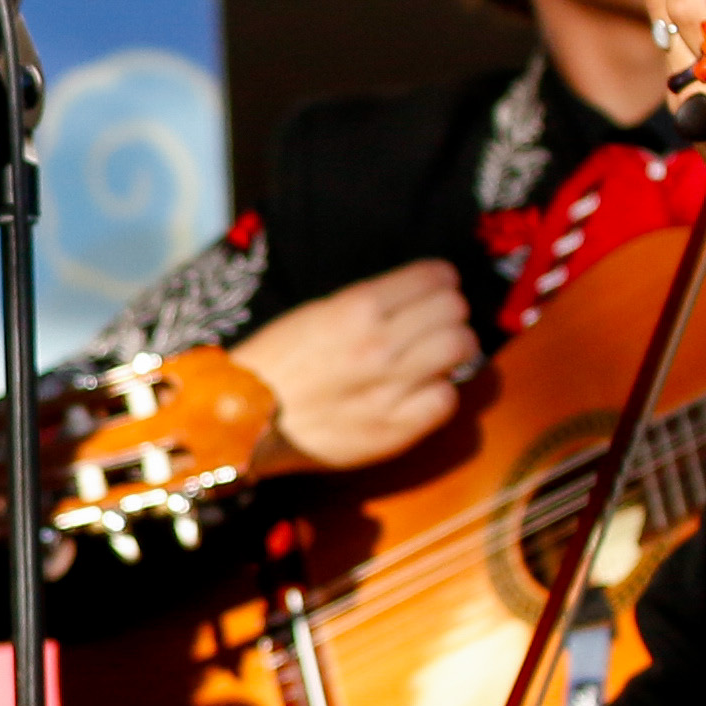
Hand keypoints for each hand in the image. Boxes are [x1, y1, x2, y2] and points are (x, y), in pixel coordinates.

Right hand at [231, 264, 476, 473]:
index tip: (437, 289)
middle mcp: (381, 343)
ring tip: (438, 357)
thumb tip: (417, 297)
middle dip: (450, 313)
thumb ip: (368, 304)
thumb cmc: (277, 361)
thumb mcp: (316, 313)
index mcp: (358, 306)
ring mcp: (391, 387)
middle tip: (437, 324)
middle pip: (455, 310)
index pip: (436, 277)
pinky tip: (422, 391)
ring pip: (460, 348)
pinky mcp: (396, 428)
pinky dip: (440, 392)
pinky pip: (448, 399)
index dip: (441, 281)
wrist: (245, 419)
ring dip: (455, 349)